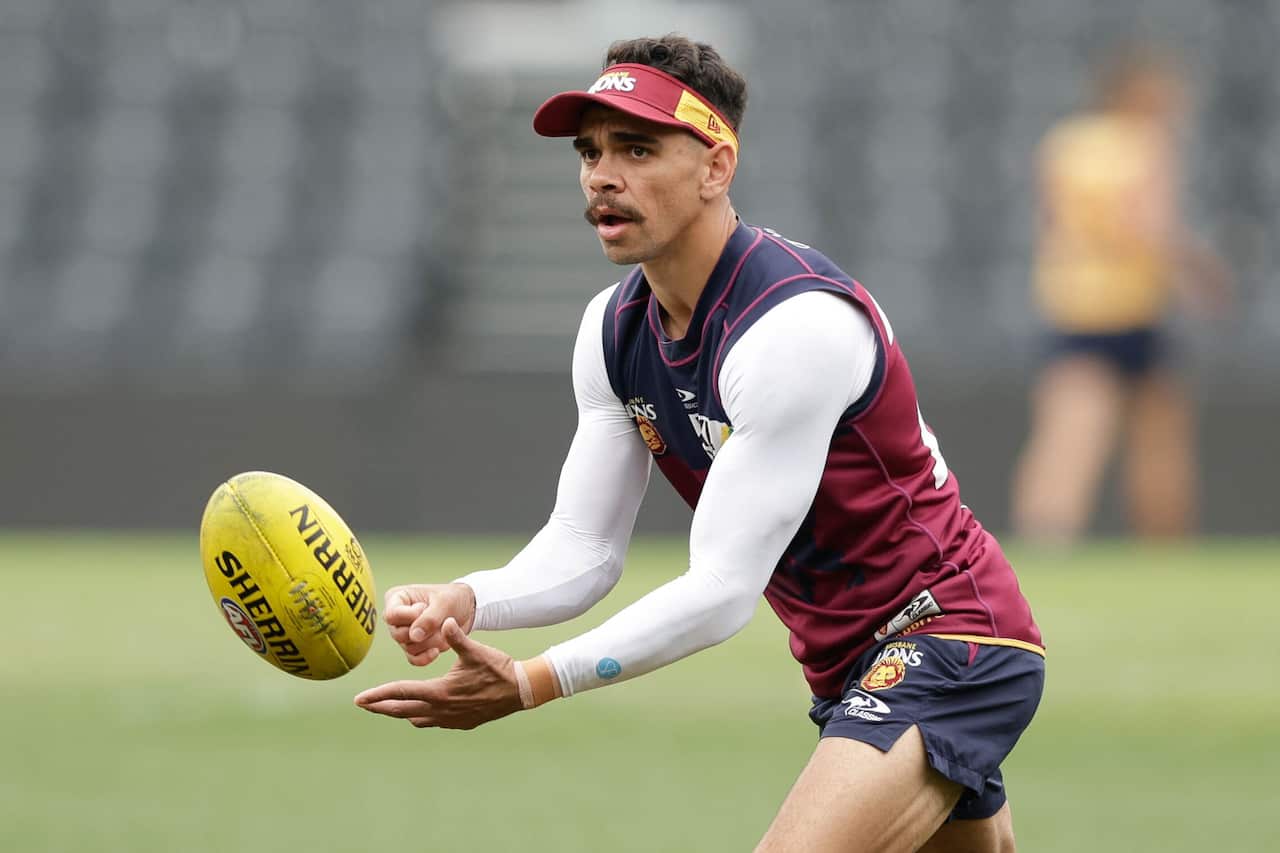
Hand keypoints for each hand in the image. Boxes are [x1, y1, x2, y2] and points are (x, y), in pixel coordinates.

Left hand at [354, 618, 522, 729]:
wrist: (521, 690)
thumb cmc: (498, 668)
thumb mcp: (476, 650)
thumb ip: (457, 637)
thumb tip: (444, 621)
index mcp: (441, 691)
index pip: (401, 693)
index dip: (378, 695)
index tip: (359, 699)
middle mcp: (442, 709)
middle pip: (402, 710)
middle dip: (380, 707)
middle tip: (363, 704)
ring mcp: (451, 719)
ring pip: (416, 719)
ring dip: (400, 712)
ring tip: (389, 706)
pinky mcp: (461, 723)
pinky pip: (433, 722)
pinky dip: (420, 716)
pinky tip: (420, 710)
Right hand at [382, 582, 476, 665]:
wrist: (467, 608)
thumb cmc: (453, 598)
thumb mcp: (444, 602)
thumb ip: (429, 618)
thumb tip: (414, 637)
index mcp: (397, 598)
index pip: (392, 615)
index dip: (409, 617)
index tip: (425, 607)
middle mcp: (396, 617)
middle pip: (398, 634)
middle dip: (424, 631)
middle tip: (439, 620)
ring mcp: (403, 633)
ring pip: (409, 647)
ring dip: (430, 641)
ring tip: (443, 629)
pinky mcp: (413, 646)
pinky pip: (413, 659)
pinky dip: (426, 657)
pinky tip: (437, 650)